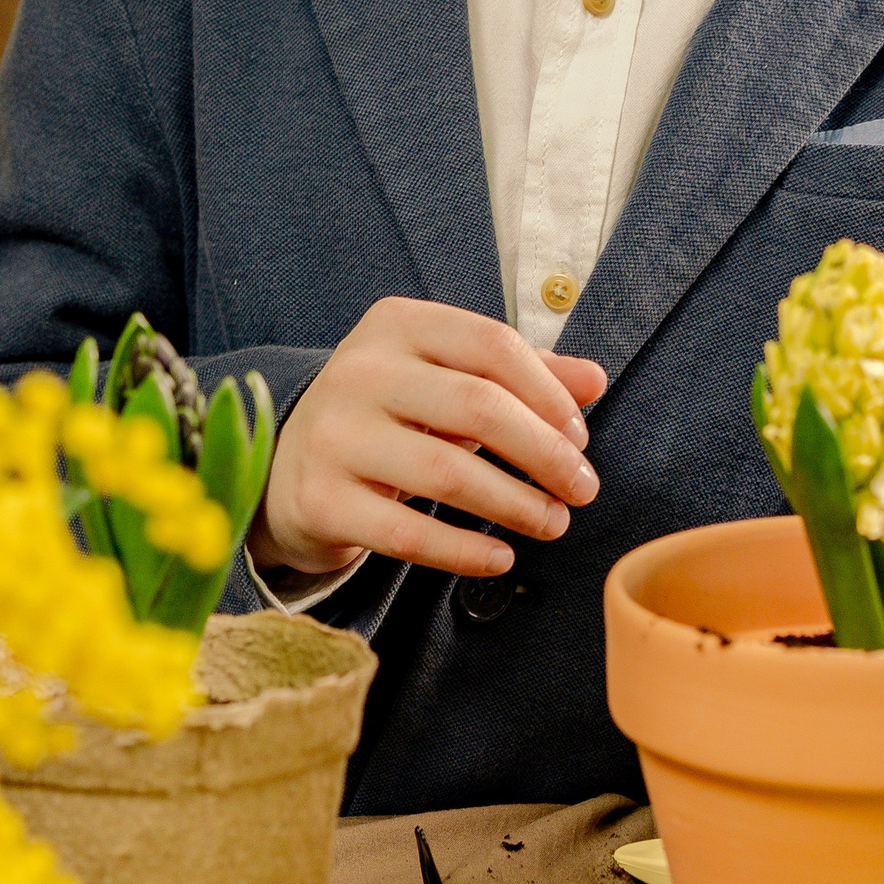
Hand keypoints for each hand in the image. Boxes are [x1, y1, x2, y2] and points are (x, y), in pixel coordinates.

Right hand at [249, 299, 606, 580]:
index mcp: (395, 325)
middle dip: (544, 454)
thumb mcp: (446, 378)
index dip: (549, 394)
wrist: (289, 465)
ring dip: (516, 505)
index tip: (581, 438)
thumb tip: (595, 380)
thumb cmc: (389, 414)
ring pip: (447, 473)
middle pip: (477, 407)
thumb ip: (520, 375)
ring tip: (554, 523)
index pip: (492, 346)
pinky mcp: (319, 500)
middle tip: (583, 489)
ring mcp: (333, 436)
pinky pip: (407, 535)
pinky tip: (501, 559)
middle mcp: (358, 371)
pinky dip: (464, 551)